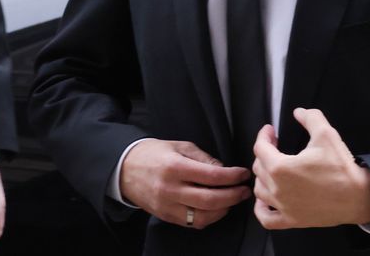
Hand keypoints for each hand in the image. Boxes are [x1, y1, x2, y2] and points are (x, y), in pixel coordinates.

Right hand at [120, 139, 252, 228]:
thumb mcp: (179, 146)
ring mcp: (168, 206)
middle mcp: (171, 189)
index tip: (243, 174)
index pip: (211, 176)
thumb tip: (224, 169)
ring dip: (223, 210)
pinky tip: (217, 209)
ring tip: (233, 200)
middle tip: (244, 190)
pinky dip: (209, 218)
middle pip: (210, 199)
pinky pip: (193, 223)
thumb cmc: (153, 154)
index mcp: (175, 167)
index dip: (232, 176)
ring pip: (203, 216)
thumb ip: (203, 158)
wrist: (124, 169)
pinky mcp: (166, 216)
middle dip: (233, 196)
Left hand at [252, 108, 369, 229]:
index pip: (260, 148)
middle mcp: (277, 189)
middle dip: (264, 154)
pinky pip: (266, 218)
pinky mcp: (291, 220)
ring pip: (259, 190)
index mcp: (281, 167)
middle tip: (275, 146)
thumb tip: (298, 112)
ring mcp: (283, 207)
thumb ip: (311, 118)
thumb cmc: (341, 168)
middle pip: (258, 168)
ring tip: (272, 169)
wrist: (358, 197)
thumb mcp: (327, 135)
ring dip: (263, 177)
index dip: (264, 136)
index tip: (270, 130)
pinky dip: (261, 208)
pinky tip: (266, 200)